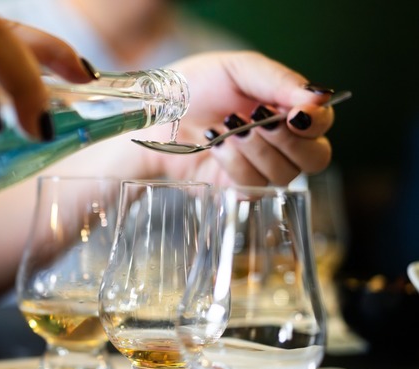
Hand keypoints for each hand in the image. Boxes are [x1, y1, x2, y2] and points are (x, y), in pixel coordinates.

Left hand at [148, 50, 334, 185]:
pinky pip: (252, 187)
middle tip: (256, 119)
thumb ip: (279, 80)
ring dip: (253, 149)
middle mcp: (282, 143)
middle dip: (285, 140)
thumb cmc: (196, 87)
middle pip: (315, 158)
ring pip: (283, 174)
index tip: (295, 113)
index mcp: (287, 109)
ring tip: (225, 127)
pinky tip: (215, 145)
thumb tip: (321, 96)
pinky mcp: (236, 188)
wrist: (156, 113)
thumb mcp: (238, 70)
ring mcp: (260, 169)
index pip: (323, 123)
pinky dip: (233, 163)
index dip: (314, 122)